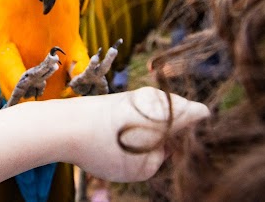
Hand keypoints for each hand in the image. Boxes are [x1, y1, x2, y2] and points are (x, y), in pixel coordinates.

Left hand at [63, 87, 208, 181]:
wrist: (63, 126)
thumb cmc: (106, 147)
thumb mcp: (142, 168)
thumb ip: (161, 158)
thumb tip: (161, 147)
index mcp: (171, 110)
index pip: (201, 114)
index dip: (200, 133)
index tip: (191, 149)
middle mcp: (156, 97)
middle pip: (178, 118)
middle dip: (174, 137)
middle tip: (160, 155)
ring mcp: (136, 97)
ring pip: (156, 121)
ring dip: (151, 136)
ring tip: (133, 150)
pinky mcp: (119, 100)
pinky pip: (138, 119)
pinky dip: (134, 132)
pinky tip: (118, 143)